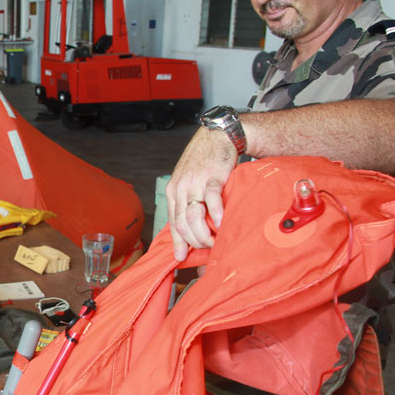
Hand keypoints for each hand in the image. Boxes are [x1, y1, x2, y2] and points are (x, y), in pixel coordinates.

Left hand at [166, 127, 237, 260]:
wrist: (217, 137)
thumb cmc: (204, 160)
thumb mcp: (188, 180)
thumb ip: (187, 200)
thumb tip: (190, 225)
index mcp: (173, 190)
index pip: (172, 222)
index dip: (177, 242)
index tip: (180, 257)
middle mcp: (181, 188)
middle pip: (182, 223)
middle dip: (193, 241)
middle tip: (205, 250)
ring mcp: (195, 183)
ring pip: (194, 216)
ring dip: (204, 234)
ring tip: (213, 242)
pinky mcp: (212, 178)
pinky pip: (211, 201)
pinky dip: (217, 215)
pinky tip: (222, 224)